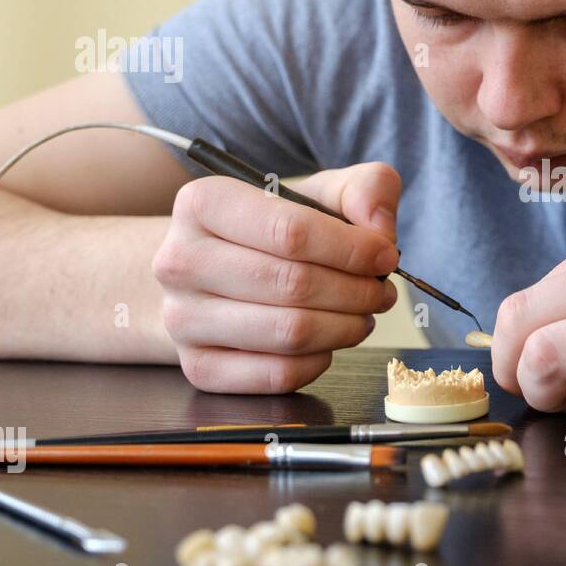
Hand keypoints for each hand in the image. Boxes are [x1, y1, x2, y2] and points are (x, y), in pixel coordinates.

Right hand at [152, 162, 401, 392]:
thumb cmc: (271, 231)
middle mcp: (180, 261)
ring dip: (345, 327)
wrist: (210, 271)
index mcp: (202, 204)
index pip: (290, 232)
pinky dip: (319, 361)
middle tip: (381, 291)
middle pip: (293, 285)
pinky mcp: (199, 367)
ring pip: (289, 334)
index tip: (385, 256)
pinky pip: (278, 375)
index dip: (353, 249)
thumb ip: (365, 190)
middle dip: (357, 291)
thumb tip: (381, 231)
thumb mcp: (318, 192)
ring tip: (362, 314)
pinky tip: (328, 341)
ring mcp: (182, 320)